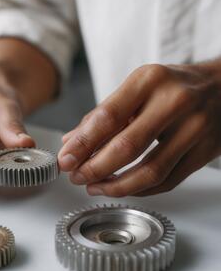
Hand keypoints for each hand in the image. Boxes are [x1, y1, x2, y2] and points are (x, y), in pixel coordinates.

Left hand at [58, 63, 220, 196]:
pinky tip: (121, 188)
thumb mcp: (136, 88)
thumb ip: (102, 115)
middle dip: (94, 169)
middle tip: (76, 177)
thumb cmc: (172, 86)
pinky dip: (139, 190)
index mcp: (149, 81)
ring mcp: (194, 129)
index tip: (65, 160)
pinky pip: (167, 182)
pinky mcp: (206, 152)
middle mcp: (174, 102)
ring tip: (94, 187)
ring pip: (149, 172)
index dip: (82, 144)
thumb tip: (71, 142)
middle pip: (127, 148)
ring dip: (116, 186)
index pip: (108, 117)